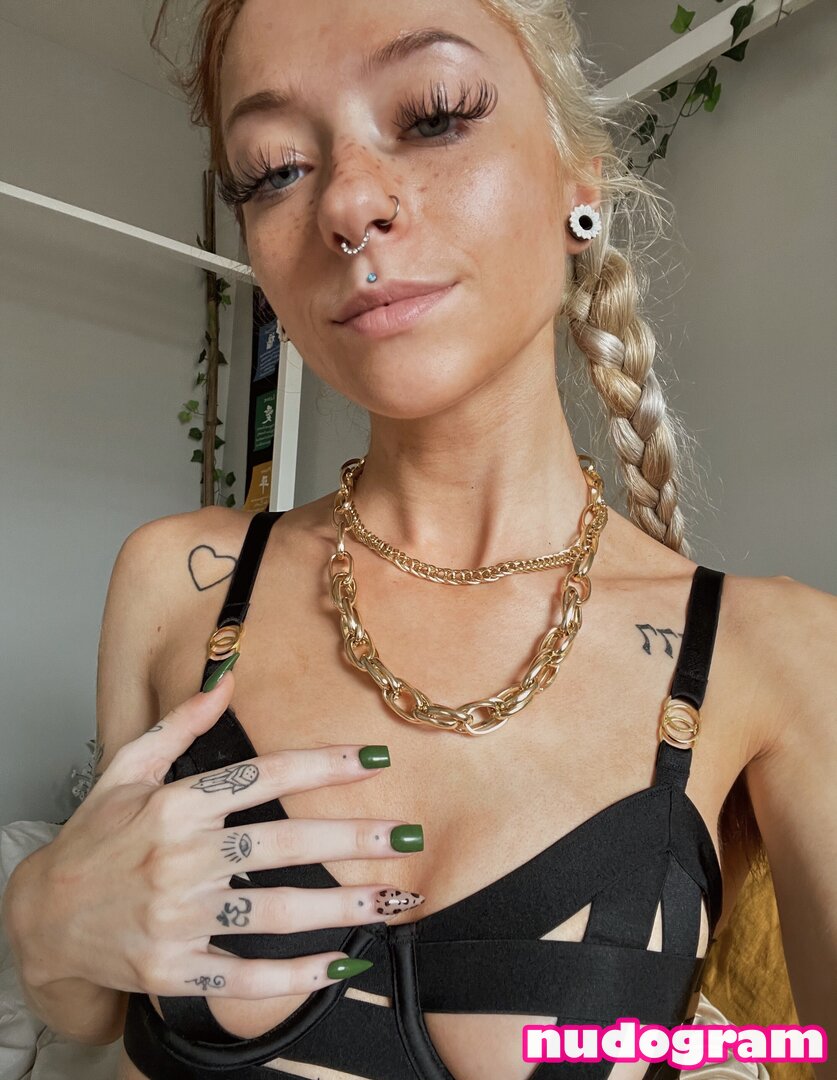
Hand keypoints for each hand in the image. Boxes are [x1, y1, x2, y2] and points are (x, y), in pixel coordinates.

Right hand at [17, 671, 423, 1000]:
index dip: (322, 765)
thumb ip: (177, 725)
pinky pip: (244, 975)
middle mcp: (180, 859)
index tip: (374, 759)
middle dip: (353, 838)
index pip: (262, 776)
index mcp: (175, 805)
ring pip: (276, 910)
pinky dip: (294, 974)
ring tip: (394, 898)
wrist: (41, 919)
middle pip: (284, 843)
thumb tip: (223, 680)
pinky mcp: (175, 969)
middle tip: (409, 834)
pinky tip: (341, 963)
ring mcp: (178, 917)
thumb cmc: (90, 840)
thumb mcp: (125, 770)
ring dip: (342, 905)